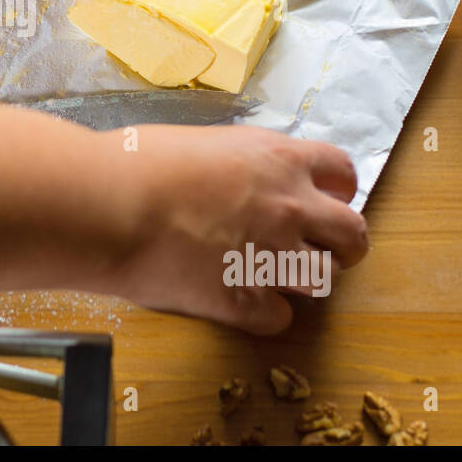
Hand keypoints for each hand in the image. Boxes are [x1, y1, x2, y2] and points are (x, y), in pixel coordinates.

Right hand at [100, 125, 366, 333]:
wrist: (109, 206)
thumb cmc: (134, 163)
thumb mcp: (196, 142)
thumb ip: (231, 161)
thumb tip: (225, 174)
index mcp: (277, 158)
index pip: (342, 171)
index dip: (336, 190)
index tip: (323, 199)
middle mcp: (288, 206)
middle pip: (353, 234)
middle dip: (341, 244)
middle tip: (316, 249)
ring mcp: (272, 256)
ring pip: (324, 280)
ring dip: (302, 280)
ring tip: (270, 276)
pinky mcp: (245, 300)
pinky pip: (279, 318)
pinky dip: (263, 314)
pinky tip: (236, 300)